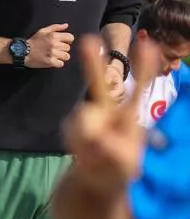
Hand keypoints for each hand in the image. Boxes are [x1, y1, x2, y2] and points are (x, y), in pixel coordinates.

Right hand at [27, 23, 72, 68]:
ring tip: (54, 56)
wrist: (22, 51)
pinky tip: (52, 61)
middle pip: (68, 48)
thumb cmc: (33, 41)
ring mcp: (52, 54)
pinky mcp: (50, 62)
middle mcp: (54, 44)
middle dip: (62, 49)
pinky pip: (61, 64)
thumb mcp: (43, 31)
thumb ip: (55, 27)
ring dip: (61, 57)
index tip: (62, 43)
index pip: (70, 38)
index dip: (68, 40)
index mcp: (54, 36)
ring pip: (66, 56)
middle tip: (55, 50)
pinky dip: (57, 63)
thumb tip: (66, 25)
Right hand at [63, 35, 156, 194]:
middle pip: (100, 84)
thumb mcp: (123, 164)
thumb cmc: (117, 167)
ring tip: (95, 155)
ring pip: (83, 117)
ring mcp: (89, 117)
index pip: (139, 88)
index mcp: (128, 115)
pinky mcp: (73, 125)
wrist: (96, 178)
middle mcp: (107, 110)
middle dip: (93, 64)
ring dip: (87, 137)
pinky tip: (84, 153)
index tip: (147, 45)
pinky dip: (76, 143)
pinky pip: (71, 128)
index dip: (144, 68)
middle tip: (87, 40)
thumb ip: (113, 151)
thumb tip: (97, 140)